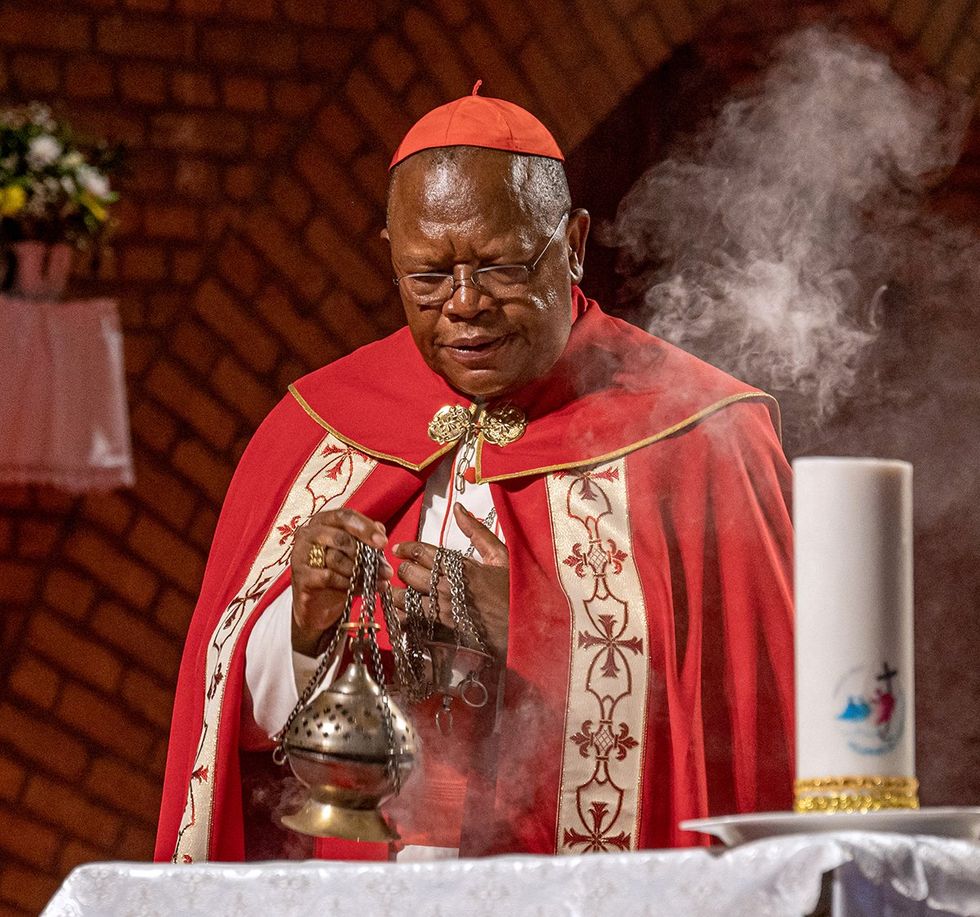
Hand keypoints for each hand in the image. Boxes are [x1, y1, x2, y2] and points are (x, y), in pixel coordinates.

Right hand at [289, 508, 391, 655]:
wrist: (318, 604)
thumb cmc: (339, 572)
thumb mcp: (356, 554)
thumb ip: (367, 540)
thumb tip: (380, 530)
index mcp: (323, 521)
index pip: (345, 516)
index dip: (366, 528)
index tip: (383, 543)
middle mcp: (308, 533)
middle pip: (340, 537)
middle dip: (366, 554)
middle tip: (385, 570)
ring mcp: (300, 554)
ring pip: (336, 558)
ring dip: (360, 572)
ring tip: (378, 582)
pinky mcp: (300, 576)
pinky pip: (328, 577)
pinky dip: (348, 584)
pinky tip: (360, 590)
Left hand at [392, 504, 508, 658]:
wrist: (525, 627)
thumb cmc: (514, 590)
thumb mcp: (500, 556)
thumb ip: (477, 532)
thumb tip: (459, 509)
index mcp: (461, 567)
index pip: (422, 552)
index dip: (406, 548)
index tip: (398, 549)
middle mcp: (449, 588)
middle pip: (409, 574)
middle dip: (401, 570)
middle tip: (400, 569)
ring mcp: (445, 611)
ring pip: (405, 600)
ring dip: (397, 594)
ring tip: (396, 592)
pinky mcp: (443, 632)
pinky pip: (413, 623)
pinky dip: (405, 617)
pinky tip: (404, 614)